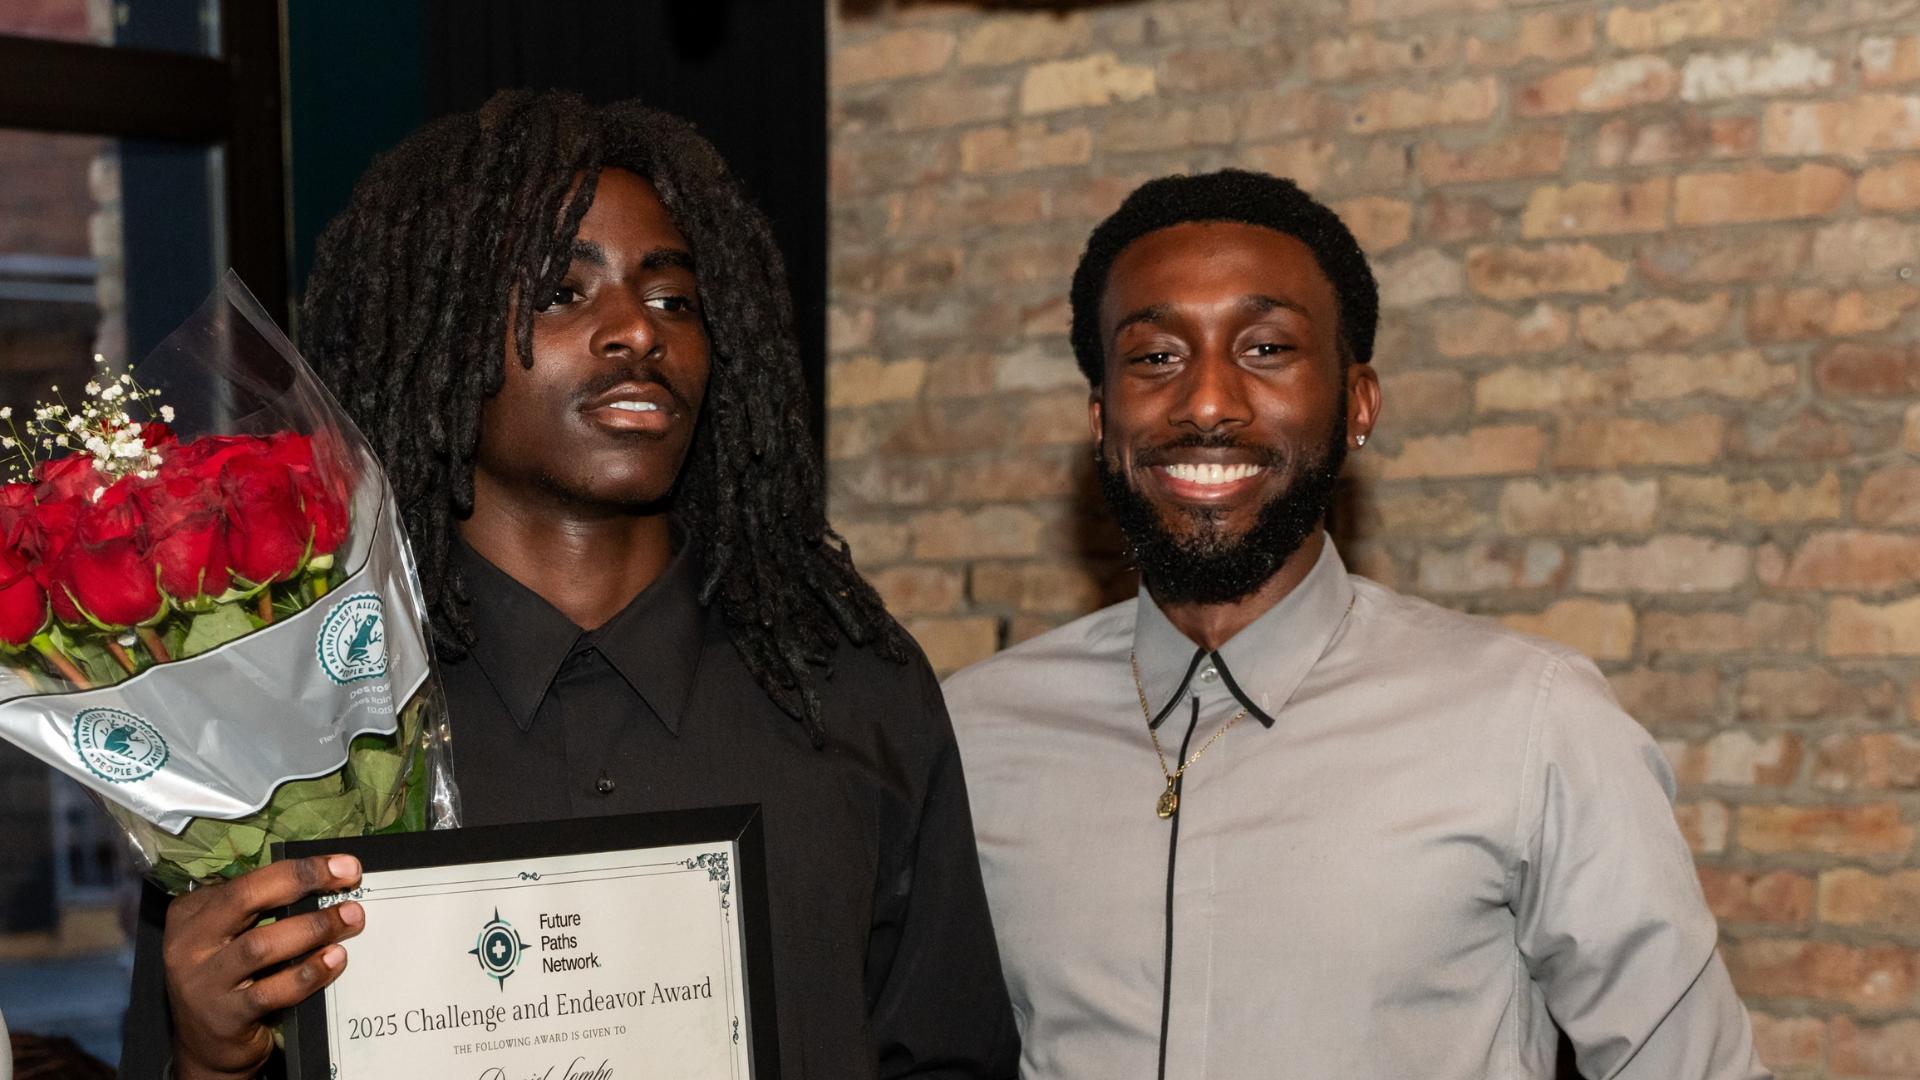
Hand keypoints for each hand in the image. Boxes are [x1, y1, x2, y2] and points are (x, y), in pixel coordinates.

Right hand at [163, 855, 363, 1079]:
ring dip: (314, 928)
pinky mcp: (223, 1017)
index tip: (344, 864)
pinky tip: (334, 960)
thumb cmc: (231, 977)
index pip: (246, 879)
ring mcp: (202, 982)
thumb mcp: (233, 937)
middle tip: (349, 879)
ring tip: (350, 919)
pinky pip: (272, 991)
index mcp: (192, 913)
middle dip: (302, 881)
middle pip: (245, 899)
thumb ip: (263, 910)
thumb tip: (327, 879)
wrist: (207, 1045)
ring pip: (261, 946)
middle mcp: (188, 944)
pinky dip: (309, 973)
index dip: (298, 868)